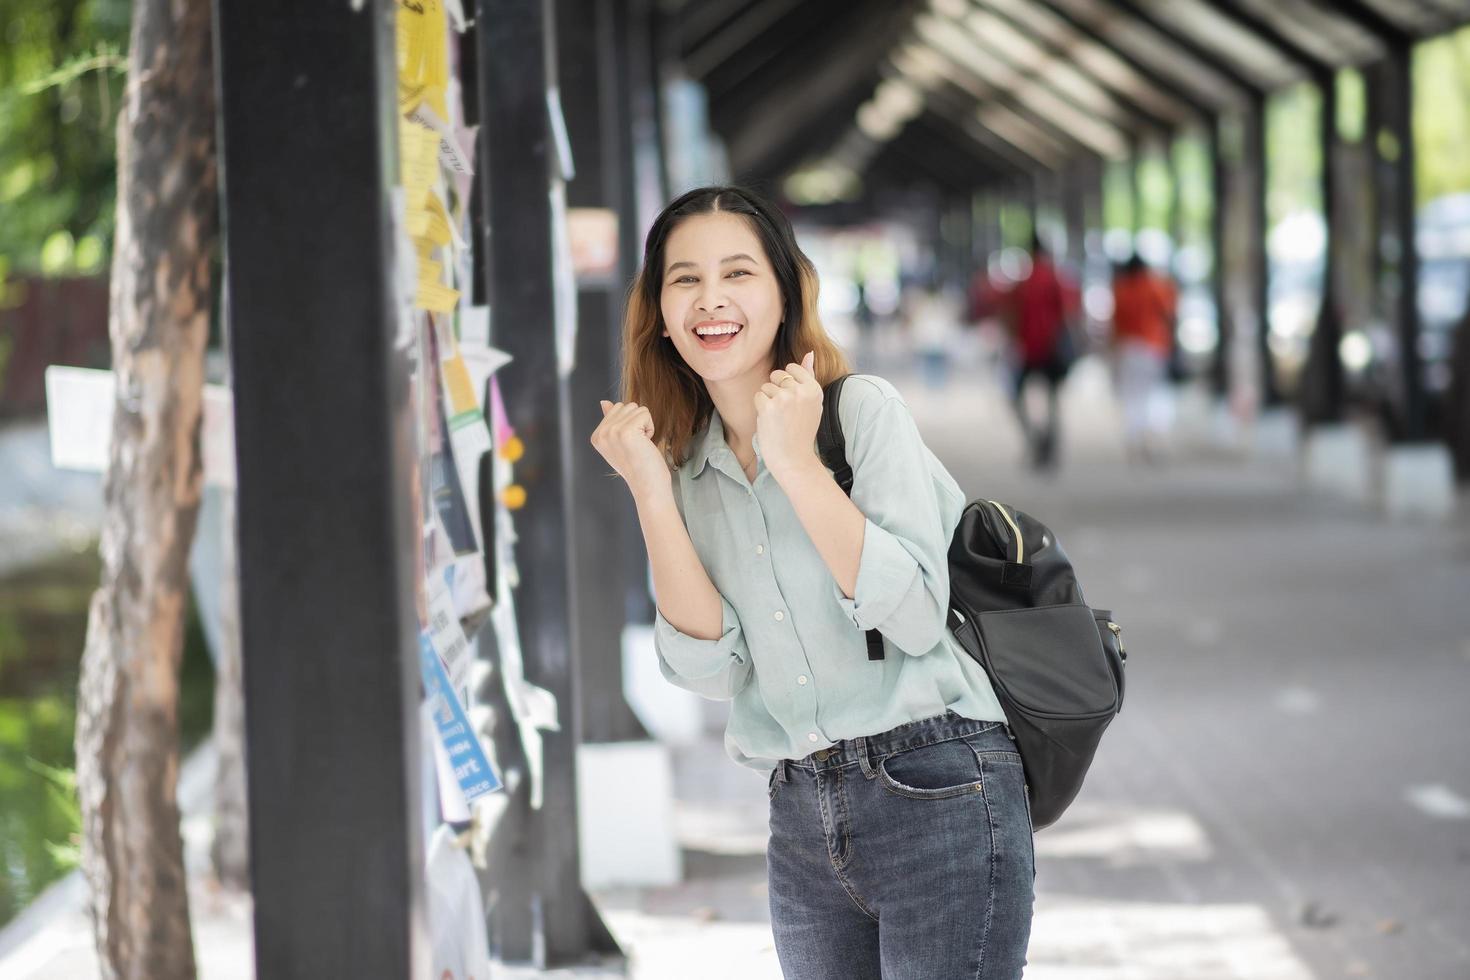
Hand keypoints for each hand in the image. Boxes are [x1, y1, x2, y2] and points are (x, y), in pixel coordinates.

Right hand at [592, 400, 671, 502]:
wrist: (648, 486)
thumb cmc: (638, 466)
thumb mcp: (620, 442)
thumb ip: (611, 422)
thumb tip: (604, 402)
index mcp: (596, 436)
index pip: (616, 408)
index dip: (629, 424)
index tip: (630, 446)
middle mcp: (601, 433)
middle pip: (626, 405)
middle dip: (637, 422)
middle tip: (637, 445)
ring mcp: (612, 431)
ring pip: (636, 408)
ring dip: (645, 425)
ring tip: (641, 444)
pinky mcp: (626, 431)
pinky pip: (645, 413)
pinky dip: (651, 427)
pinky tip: (646, 444)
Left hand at [754, 351, 822, 482]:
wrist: (794, 459)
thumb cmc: (802, 431)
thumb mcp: (812, 402)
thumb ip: (809, 376)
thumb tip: (809, 352)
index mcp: (814, 389)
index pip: (793, 368)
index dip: (787, 383)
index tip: (791, 400)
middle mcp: (801, 391)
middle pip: (777, 375)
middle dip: (776, 391)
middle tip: (785, 413)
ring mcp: (785, 398)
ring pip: (766, 386)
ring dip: (768, 401)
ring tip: (778, 419)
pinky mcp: (769, 406)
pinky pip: (758, 396)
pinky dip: (760, 408)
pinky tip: (770, 421)